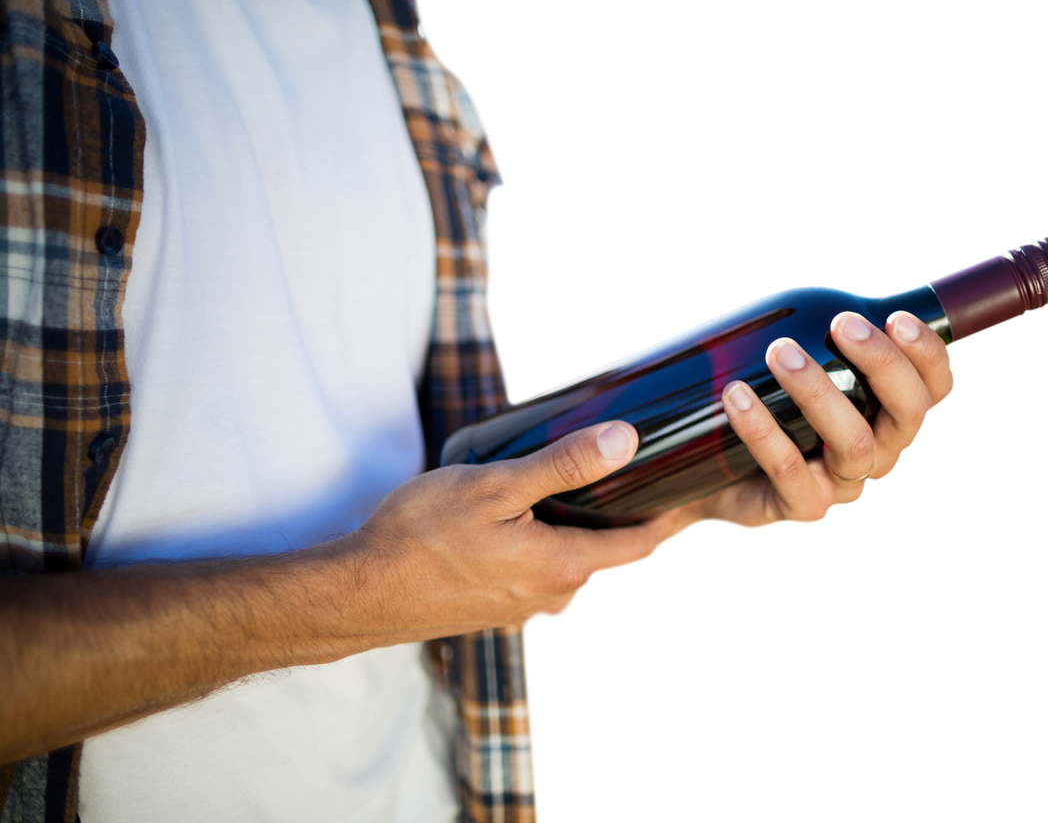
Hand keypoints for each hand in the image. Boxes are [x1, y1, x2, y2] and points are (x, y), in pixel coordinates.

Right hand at [341, 421, 681, 644]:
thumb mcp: (495, 487)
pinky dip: (551, 539)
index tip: (685, 476)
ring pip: (576, 558)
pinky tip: (526, 512)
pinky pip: (545, 569)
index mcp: (565, 566)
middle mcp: (556, 594)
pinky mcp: (503, 607)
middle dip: (625, 510)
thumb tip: (626, 441)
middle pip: (613, 549)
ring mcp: (528, 606)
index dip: (671, 509)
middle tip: (627, 461)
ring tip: (571, 478)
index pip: (645, 542)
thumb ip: (563, 465)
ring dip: (582, 524)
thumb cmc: (420, 537)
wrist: (361, 592)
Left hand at [670, 310, 956, 532]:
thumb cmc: (765, 407)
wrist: (711, 476)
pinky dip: (763, 430)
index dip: (929, 355)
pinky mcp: (800, 507)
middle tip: (839, 325)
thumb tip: (807, 292)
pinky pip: (790, 471)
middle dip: (882, 364)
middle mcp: (878, 452)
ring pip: (853, 442)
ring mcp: (842, 485)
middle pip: (908, 414)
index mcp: (889, 416)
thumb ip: (818, 333)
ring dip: (818, 391)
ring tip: (779, 352)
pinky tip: (737, 397)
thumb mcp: (798, 365)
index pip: (934, 389)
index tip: (895, 317)